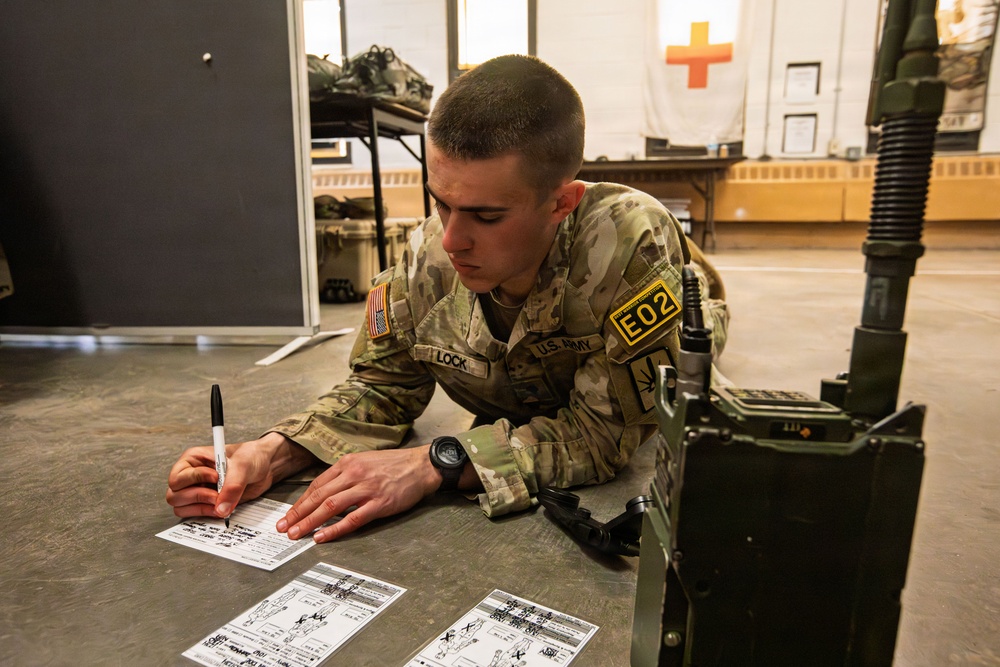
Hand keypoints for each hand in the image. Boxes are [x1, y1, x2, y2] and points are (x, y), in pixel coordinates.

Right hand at [166, 431, 315, 519]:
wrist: (266, 467)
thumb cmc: (251, 457)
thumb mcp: (243, 466)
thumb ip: (232, 486)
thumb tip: (221, 509)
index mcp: (193, 459)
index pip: (178, 477)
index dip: (195, 479)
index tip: (217, 477)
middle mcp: (190, 475)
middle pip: (174, 494)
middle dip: (197, 497)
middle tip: (217, 496)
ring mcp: (197, 489)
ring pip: (180, 506)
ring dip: (199, 508)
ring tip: (220, 503)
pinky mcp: (206, 502)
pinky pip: (193, 514)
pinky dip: (205, 514)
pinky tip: (221, 509)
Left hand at [276, 446, 441, 542]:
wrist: (421, 465)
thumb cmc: (394, 465)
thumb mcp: (365, 461)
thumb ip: (346, 473)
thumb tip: (326, 490)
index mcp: (348, 463)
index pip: (317, 484)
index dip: (300, 502)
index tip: (289, 514)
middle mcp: (354, 474)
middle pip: (319, 496)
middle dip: (298, 513)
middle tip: (283, 527)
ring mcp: (367, 489)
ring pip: (331, 507)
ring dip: (310, 522)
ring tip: (296, 534)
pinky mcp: (379, 503)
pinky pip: (352, 518)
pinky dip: (335, 529)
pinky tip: (322, 536)